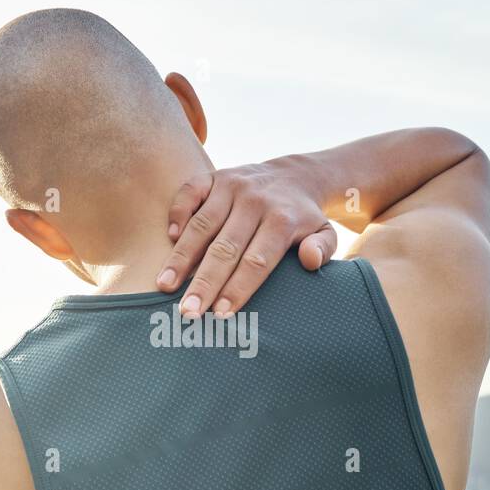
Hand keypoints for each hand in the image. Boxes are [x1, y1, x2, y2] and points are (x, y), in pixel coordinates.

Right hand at [155, 161, 336, 317]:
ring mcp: (232, 185)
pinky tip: (170, 240)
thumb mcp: (325, 232)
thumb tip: (310, 261)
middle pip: (225, 248)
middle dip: (204, 283)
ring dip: (181, 257)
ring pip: (202, 225)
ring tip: (164, 285)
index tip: (221, 314)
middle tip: (187, 312)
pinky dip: (177, 213)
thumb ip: (323, 249)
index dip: (238, 288)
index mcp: (282, 220)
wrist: (294, 174)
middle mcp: (255, 201)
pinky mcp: (214, 176)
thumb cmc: (303, 218)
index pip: (257, 261)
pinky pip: (190, 192)